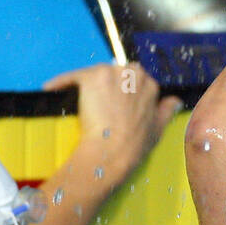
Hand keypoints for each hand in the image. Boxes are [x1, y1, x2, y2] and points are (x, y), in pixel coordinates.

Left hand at [44, 63, 180, 184]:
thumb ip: (167, 110)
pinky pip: (73, 76)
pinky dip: (61, 82)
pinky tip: (50, 88)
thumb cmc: (136, 145)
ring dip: (88, 85)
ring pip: (96, 74)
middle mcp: (133, 73)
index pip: (135, 79)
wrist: (113, 152)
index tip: (115, 105)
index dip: (124, 92)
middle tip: (99, 106)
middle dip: (109, 85)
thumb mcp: (159, 129)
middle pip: (117, 72)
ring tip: (78, 101)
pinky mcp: (91, 77)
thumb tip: (175, 100)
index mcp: (150, 84)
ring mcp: (111, 73)